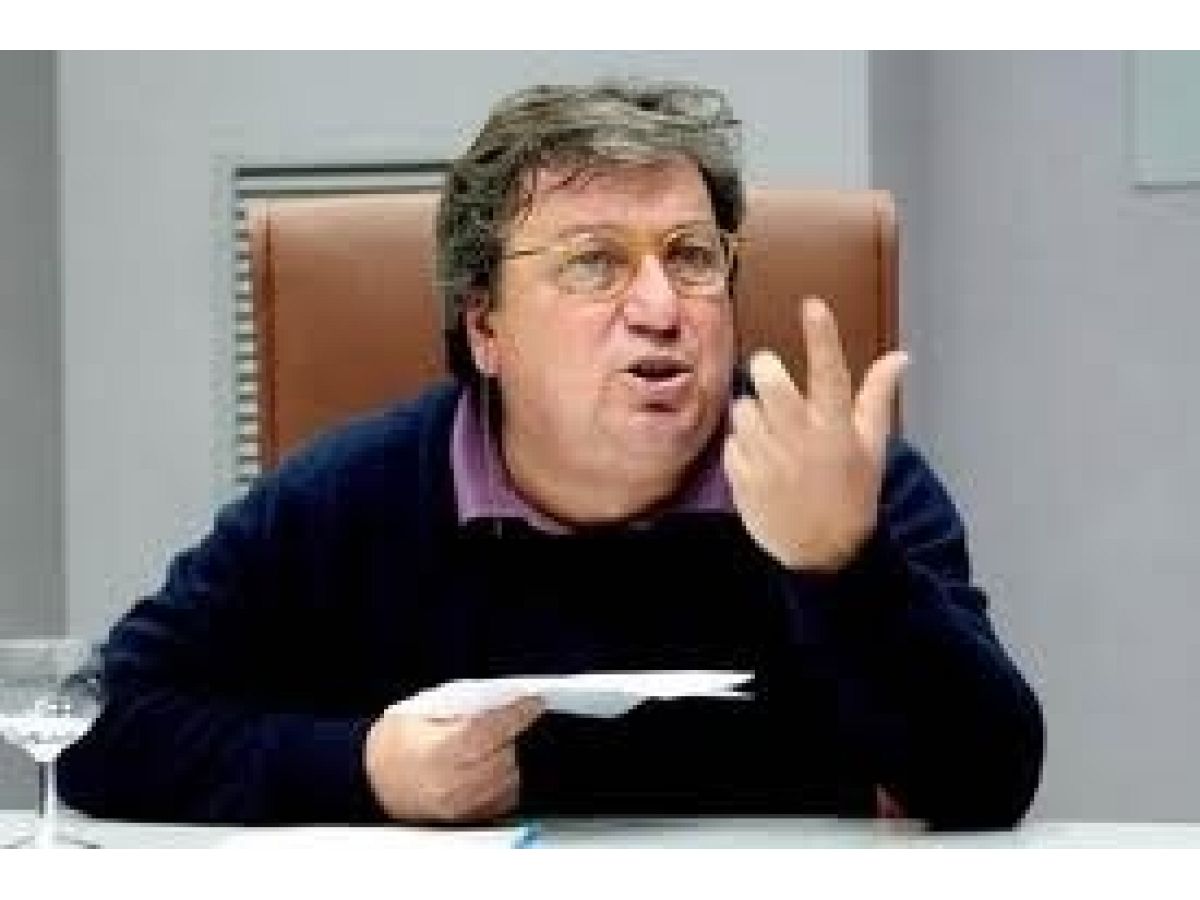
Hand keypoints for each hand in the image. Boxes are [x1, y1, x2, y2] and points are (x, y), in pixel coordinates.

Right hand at [363, 696, 544, 822]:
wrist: (372, 781)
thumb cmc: (395, 743)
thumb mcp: (422, 710)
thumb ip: (462, 704)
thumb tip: (502, 697)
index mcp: (438, 751)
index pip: (490, 730)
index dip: (516, 713)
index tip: (533, 701)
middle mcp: (451, 783)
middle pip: (505, 754)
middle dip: (513, 733)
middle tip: (511, 717)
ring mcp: (461, 805)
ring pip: (510, 777)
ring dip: (510, 755)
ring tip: (495, 742)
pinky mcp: (468, 819)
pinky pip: (505, 798)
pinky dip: (506, 779)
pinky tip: (493, 765)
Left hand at [723, 297, 908, 571]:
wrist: (826, 557)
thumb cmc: (852, 495)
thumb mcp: (873, 449)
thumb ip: (877, 398)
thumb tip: (899, 356)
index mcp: (838, 432)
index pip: (830, 375)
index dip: (822, 337)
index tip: (812, 304)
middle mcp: (802, 443)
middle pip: (771, 384)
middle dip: (766, 371)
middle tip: (769, 373)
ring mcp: (769, 463)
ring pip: (744, 410)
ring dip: (753, 412)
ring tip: (771, 431)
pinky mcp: (743, 481)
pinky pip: (732, 443)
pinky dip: (742, 446)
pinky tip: (760, 460)